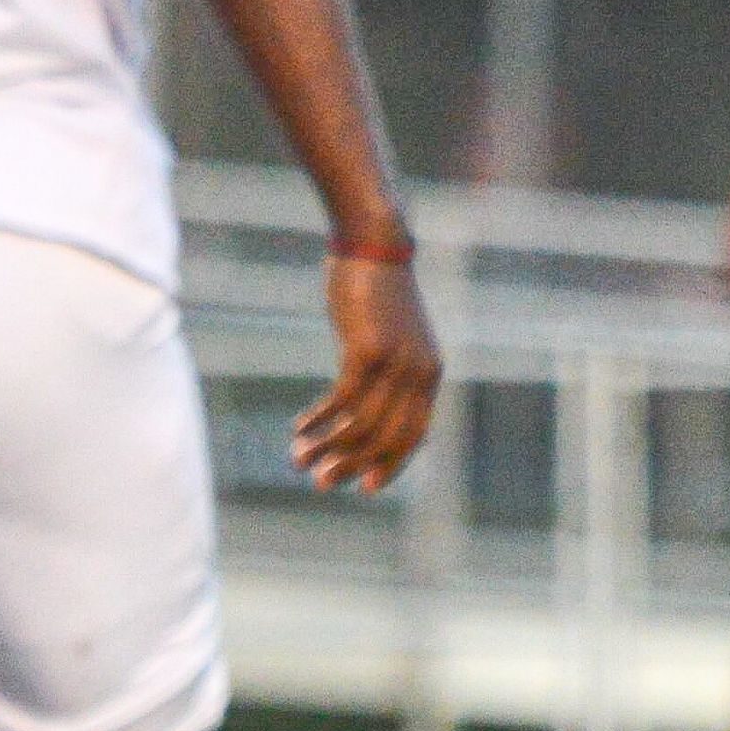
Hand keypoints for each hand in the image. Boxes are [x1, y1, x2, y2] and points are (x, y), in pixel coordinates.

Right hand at [294, 250, 441, 492]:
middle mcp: (420, 373)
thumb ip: (388, 371)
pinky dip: (320, 420)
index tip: (364, 486)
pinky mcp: (368, 350)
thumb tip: (361, 410)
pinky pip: (342, 402)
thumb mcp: (393, 335)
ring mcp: (396, 362)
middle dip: (352, 465)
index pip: (415, 435)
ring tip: (299, 458)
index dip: (390, 464)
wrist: (375, 245)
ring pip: (361, 425)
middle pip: (388, 439)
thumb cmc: (378, 291)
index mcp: (430, 373)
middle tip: (320, 482)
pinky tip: (300, 428)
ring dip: (327, 447)